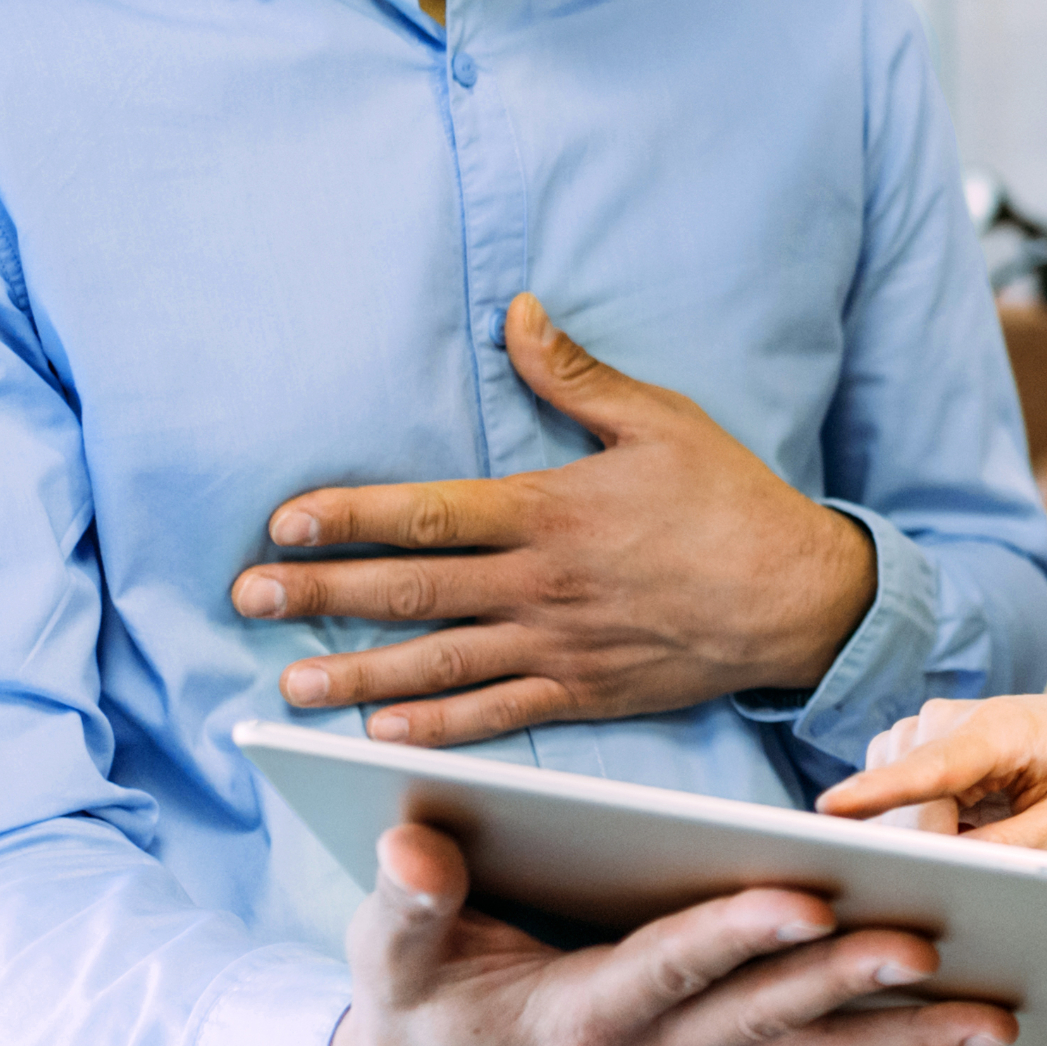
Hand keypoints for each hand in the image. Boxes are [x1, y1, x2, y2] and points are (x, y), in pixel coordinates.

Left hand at [233, 293, 875, 745]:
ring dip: (357, 674)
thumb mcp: (660, 420)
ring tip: (289, 684)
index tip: (282, 525)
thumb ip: (576, 376)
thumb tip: (518, 311)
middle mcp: (541, 586)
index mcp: (550, 512)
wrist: (800, 598)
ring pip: (438, 664)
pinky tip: (380, 734)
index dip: (347, 517)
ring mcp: (559, 648)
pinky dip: (436, 728)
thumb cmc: (731, 501)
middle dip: (321, 595)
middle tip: (247, 602)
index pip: (426, 514)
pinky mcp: (583, 695)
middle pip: (410, 591)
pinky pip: (496, 717)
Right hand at [326, 823, 1015, 1045]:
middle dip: (848, 980)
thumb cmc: (414, 1009)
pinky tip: (979, 1039)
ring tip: (998, 1021)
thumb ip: (405, 904)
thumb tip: (412, 843)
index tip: (803, 902)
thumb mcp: (387, 960)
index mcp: (574, 1016)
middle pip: (763, 1013)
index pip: (665, 967)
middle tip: (931, 947)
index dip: (730, 936)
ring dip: (907, 1038)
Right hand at [821, 695, 1046, 872]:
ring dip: (916, 843)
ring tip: (971, 855)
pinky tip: (953, 843)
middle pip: (904, 803)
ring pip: (887, 808)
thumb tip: (957, 868)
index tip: (834, 810)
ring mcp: (921, 735)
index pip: (935, 763)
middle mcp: (947, 720)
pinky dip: (911, 834)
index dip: (882, 789)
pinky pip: (886, 807)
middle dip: (920, 851)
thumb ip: (1024, 844)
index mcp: (1002, 726)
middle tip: (956, 892)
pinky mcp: (907, 755)